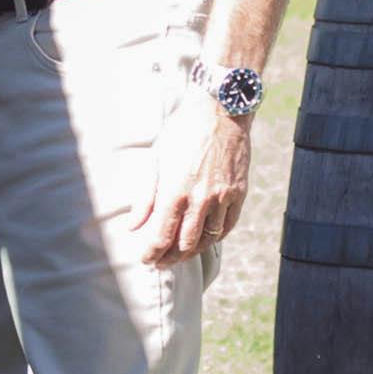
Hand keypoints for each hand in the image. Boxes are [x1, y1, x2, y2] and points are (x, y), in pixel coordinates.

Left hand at [132, 96, 251, 267]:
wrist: (220, 111)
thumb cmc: (182, 132)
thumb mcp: (156, 159)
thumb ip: (145, 197)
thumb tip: (133, 226)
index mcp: (174, 192)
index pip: (161, 236)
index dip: (152, 253)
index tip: (145, 260)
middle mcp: (200, 199)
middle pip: (185, 244)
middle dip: (170, 258)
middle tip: (161, 262)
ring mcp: (222, 198)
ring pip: (207, 239)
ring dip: (192, 251)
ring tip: (180, 254)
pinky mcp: (239, 194)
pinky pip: (227, 226)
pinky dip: (214, 238)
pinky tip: (205, 239)